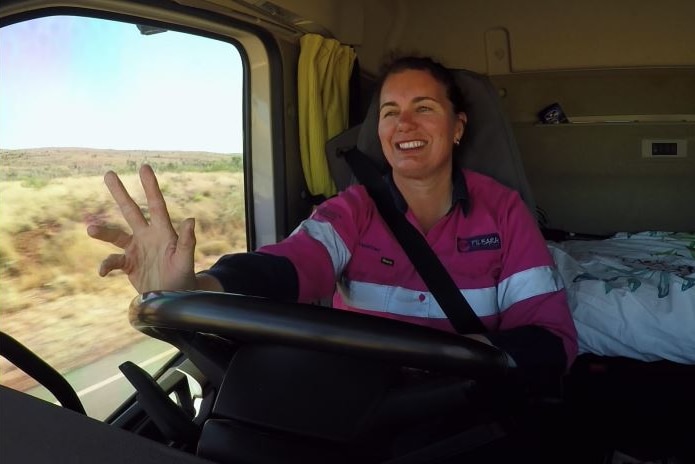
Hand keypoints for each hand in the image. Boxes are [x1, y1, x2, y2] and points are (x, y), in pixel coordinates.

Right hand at [87, 164, 196, 292]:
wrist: (174, 298)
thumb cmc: (184, 277)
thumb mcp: (185, 260)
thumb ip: (187, 241)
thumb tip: (190, 220)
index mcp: (163, 232)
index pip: (157, 205)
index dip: (151, 187)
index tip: (144, 167)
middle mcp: (148, 236)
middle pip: (131, 211)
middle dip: (120, 193)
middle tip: (109, 174)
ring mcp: (136, 249)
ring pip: (116, 235)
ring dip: (103, 232)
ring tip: (91, 229)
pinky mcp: (128, 264)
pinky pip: (113, 261)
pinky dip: (106, 265)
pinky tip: (103, 272)